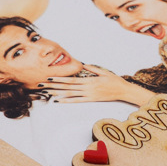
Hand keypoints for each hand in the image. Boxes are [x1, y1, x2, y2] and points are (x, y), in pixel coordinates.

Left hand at [38, 65, 153, 105]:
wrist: (123, 90)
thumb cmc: (114, 81)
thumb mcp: (103, 71)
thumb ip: (92, 69)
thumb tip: (82, 64)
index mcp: (89, 80)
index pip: (71, 79)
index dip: (60, 79)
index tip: (50, 77)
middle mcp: (87, 88)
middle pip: (67, 87)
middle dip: (54, 86)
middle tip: (43, 85)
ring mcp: (89, 95)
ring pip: (70, 94)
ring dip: (58, 93)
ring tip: (48, 93)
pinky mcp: (92, 100)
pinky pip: (77, 101)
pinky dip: (67, 101)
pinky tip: (59, 101)